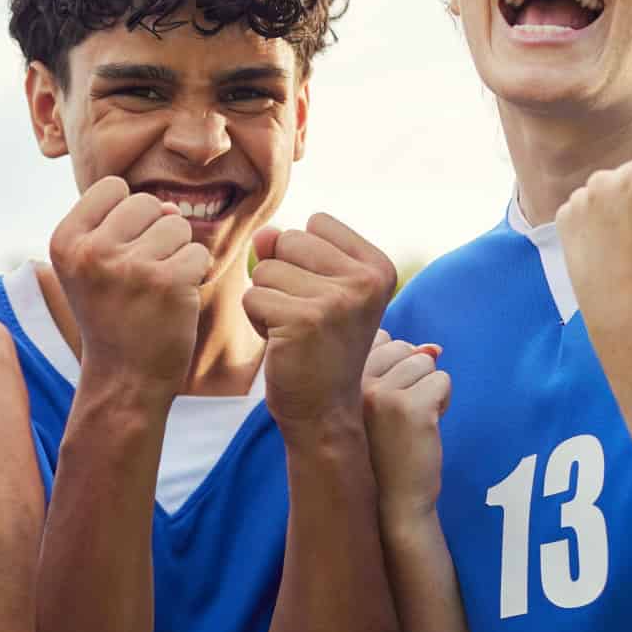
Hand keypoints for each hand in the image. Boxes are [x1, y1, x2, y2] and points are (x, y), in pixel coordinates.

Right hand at [48, 177, 208, 402]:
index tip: (117, 253)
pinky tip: (173, 300)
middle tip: (138, 277)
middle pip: (147, 203)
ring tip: (155, 288)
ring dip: (176, 253)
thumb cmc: (111, 314)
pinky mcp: (167, 281)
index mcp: (65, 241)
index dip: (125, 216)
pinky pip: (198, 252)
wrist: (123, 378)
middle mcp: (91, 251)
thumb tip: (171, 207)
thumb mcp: (91, 266)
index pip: (112, 187)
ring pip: (177, 225)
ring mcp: (129, 266)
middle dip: (153, 233)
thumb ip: (121, 224)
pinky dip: (194, 275)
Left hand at [247, 215, 397, 433]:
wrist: (325, 409)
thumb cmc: (318, 345)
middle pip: (288, 240)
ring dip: (267, 299)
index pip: (316, 222)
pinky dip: (256, 320)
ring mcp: (337, 299)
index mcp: (378, 266)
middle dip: (281, 276)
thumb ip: (292, 251)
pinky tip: (282, 342)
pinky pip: (252, 297)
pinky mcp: (304, 320)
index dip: (303, 256)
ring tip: (293, 329)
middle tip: (303, 316)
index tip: (320, 295)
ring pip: (265, 269)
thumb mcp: (317, 289)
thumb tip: (265, 233)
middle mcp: (365, 280)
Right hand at [363, 333, 449, 523]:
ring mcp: (382, 394)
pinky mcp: (411, 407)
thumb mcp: (370, 407)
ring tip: (413, 421)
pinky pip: (442, 380)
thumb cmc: (383, 453)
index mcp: (340, 381)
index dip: (396, 366)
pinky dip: (443, 402)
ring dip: (429, 390)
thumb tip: (432, 347)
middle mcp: (355, 382)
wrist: (391, 501)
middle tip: (402, 415)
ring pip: (425, 362)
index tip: (388, 401)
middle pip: (405, 348)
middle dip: (415, 376)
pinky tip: (426, 427)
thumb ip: (389, 371)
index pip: (380, 340)